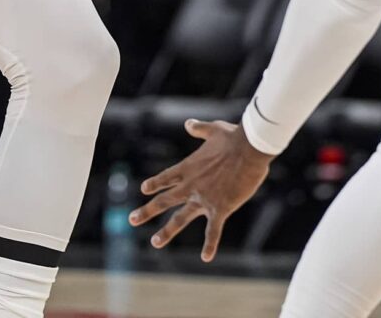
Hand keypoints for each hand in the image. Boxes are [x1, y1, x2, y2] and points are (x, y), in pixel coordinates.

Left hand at [129, 119, 272, 261]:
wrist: (249, 149)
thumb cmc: (234, 137)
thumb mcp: (214, 129)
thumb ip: (199, 128)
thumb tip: (189, 124)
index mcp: (188, 167)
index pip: (166, 178)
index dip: (154, 184)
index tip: (144, 189)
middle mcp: (191, 185)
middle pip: (163, 200)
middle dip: (146, 211)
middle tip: (131, 220)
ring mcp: (203, 198)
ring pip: (180, 219)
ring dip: (166, 232)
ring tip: (154, 242)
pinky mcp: (220, 208)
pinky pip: (213, 231)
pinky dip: (210, 245)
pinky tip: (206, 258)